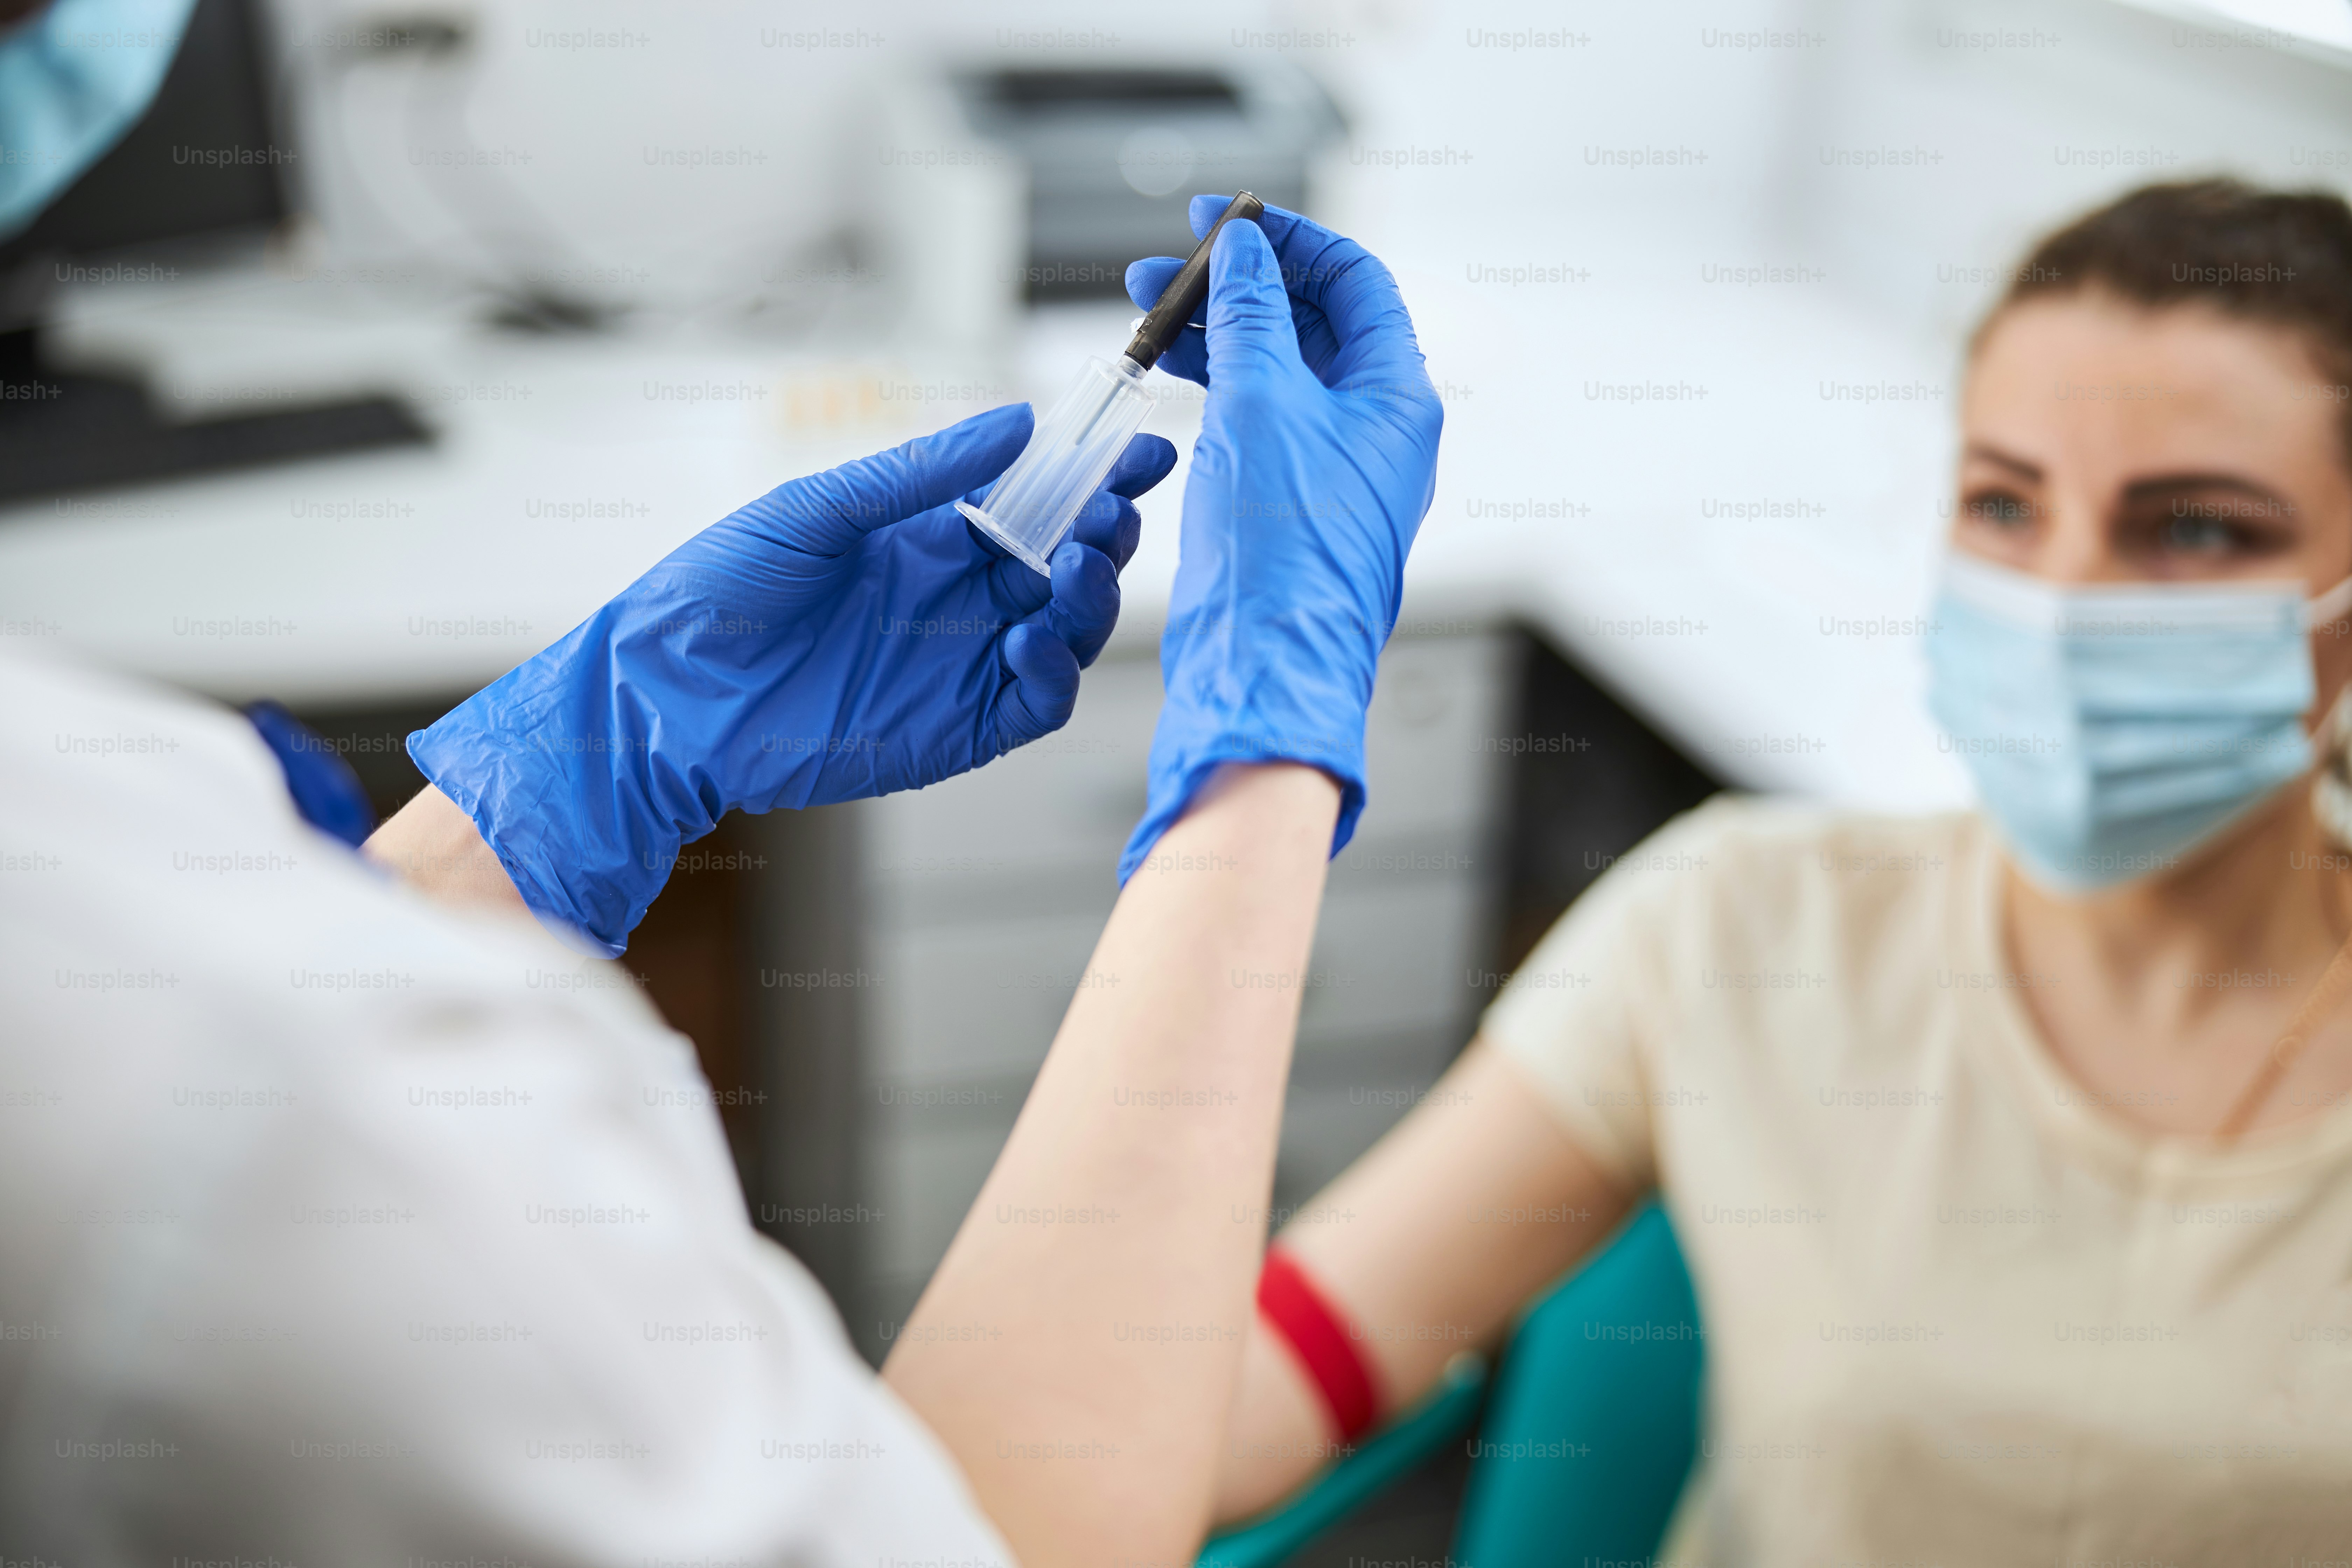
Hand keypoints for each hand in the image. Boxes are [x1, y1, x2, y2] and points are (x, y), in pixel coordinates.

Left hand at [409, 407, 1176, 953]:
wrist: (666, 693)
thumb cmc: (720, 589)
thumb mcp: (818, 510)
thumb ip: (921, 475)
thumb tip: (1014, 424)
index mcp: (931, 538)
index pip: (1038, 502)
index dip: (1094, 478)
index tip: (1141, 451)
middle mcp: (959, 599)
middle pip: (1068, 566)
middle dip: (1107, 534)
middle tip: (1112, 512)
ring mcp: (962, 665)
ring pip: (1067, 633)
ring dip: (1090, 598)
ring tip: (1077, 567)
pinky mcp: (956, 729)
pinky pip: (1035, 704)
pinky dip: (1052, 674)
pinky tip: (1030, 643)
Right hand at [1117, 196, 1442, 879]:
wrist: (1263, 671)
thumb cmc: (1279, 554)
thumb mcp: (1261, 404)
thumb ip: (1253, 317)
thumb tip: (1247, 252)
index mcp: (1397, 399)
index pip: (1354, 282)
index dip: (1288, 239)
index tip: (1224, 217)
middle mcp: (1375, 432)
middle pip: (1312, 325)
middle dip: (1238, 287)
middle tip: (1164, 271)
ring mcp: (1332, 472)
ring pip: (1277, 375)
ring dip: (1216, 337)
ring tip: (1148, 315)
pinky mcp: (1288, 507)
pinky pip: (1258, 425)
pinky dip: (1216, 391)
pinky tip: (1171, 378)